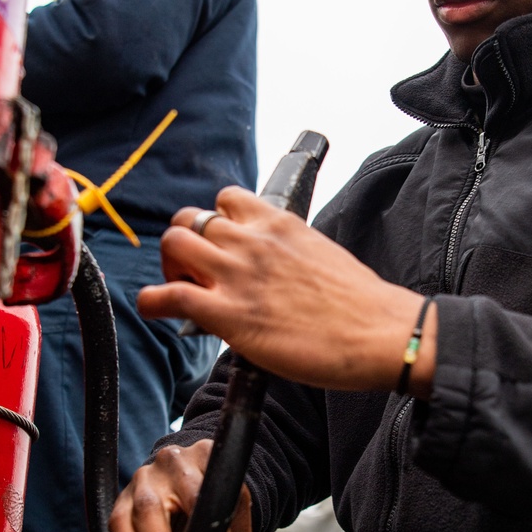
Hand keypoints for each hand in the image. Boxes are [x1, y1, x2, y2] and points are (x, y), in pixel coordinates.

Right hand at [108, 439, 252, 531]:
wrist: (182, 476)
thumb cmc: (210, 499)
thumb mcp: (231, 514)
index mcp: (208, 457)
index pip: (220, 505)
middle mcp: (175, 462)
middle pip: (180, 503)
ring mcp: (144, 477)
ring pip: (146, 513)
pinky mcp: (122, 497)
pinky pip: (119, 525)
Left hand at [137, 186, 436, 394]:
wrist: (379, 332)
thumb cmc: (360, 304)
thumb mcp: (321, 254)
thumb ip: (288, 251)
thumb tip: (274, 269)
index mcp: (280, 222)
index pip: (227, 199)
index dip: (214, 222)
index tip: (219, 246)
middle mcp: (253, 240)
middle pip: (190, 218)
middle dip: (185, 243)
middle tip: (196, 273)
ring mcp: (238, 274)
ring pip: (174, 243)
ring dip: (170, 266)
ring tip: (182, 290)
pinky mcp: (228, 314)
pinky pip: (168, 296)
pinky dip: (152, 302)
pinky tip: (157, 311)